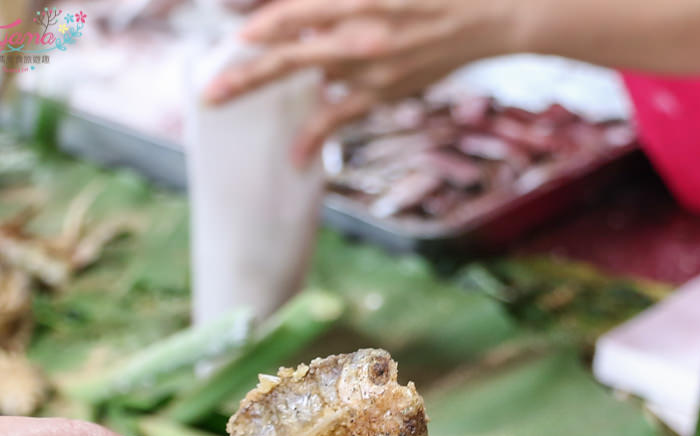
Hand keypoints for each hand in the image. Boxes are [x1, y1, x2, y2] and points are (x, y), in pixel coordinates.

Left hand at [204, 0, 517, 163]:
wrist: (488, 15)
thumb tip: (297, 16)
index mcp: (362, 1)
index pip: (296, 15)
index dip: (262, 27)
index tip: (237, 37)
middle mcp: (362, 39)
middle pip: (290, 59)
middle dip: (245, 75)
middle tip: (211, 93)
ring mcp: (373, 71)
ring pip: (310, 82)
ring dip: (270, 85)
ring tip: (225, 97)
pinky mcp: (385, 93)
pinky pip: (340, 119)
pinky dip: (314, 137)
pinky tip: (294, 157)